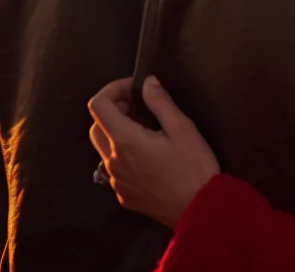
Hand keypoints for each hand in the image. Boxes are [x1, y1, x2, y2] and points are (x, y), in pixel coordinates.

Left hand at [88, 76, 219, 227]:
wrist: (199, 210)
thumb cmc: (194, 169)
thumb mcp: (183, 129)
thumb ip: (161, 102)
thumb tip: (148, 83)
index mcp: (125, 141)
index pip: (98, 105)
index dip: (112, 89)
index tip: (133, 89)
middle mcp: (113, 161)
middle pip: (95, 126)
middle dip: (113, 110)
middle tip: (139, 107)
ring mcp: (116, 180)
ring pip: (102, 149)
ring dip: (116, 133)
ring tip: (145, 132)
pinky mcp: (123, 194)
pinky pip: (113, 169)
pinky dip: (123, 156)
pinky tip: (148, 157)